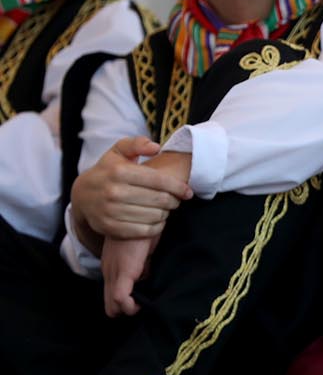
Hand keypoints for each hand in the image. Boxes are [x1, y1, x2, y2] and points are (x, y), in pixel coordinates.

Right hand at [71, 137, 191, 248]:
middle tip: (176, 200)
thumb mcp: (118, 152)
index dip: (178, 187)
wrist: (81, 196)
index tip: (188, 192)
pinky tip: (157, 220)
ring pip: (154, 216)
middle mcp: (113, 192)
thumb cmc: (108, 171)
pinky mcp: (109, 228)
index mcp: (119, 172)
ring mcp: (110, 212)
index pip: (159, 181)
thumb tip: (156, 147)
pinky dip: (156, 227)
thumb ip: (136, 144)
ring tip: (165, 209)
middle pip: (159, 200)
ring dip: (166, 214)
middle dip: (174, 201)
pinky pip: (144, 231)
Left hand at [101, 234, 157, 317]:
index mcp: (112, 268)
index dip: (127, 305)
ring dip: (130, 309)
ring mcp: (113, 273)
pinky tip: (143, 300)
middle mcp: (108, 273)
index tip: (144, 299)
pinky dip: (130, 305)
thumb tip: (146, 279)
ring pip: (113, 308)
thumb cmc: (144, 231)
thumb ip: (141, 267)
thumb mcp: (142, 253)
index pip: (112, 298)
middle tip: (145, 303)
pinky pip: (120, 298)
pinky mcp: (124, 271)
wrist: (141, 213)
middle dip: (128, 310)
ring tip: (145, 301)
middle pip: (110, 308)